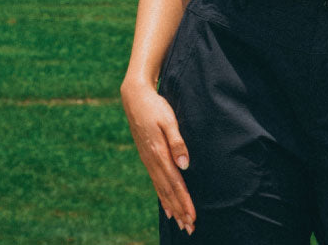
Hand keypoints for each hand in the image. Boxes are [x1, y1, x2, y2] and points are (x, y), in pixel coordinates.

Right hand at [121, 77, 194, 233]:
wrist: (135, 98)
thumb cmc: (155, 107)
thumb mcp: (168, 120)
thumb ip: (177, 142)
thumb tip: (185, 165)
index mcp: (159, 154)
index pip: (175, 183)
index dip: (184, 200)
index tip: (192, 216)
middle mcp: (152, 162)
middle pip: (168, 191)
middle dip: (180, 210)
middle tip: (190, 228)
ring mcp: (149, 161)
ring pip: (162, 189)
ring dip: (173, 206)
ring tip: (181, 223)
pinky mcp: (148, 158)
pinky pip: (156, 183)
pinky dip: (163, 197)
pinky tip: (168, 207)